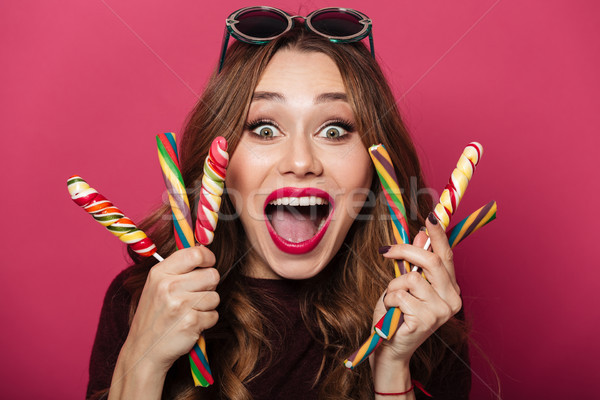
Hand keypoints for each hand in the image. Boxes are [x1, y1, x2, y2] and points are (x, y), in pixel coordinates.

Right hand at [120, 246, 219, 375]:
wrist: (143, 350)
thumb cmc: (154, 316)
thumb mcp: (156, 285)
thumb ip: (178, 269)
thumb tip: (205, 252)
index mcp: (160, 273)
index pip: (196, 254)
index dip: (208, 258)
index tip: (208, 264)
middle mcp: (169, 286)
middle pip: (212, 275)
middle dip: (209, 286)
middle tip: (195, 295)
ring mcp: (180, 305)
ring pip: (215, 296)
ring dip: (207, 306)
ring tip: (190, 312)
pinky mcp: (190, 323)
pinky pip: (214, 315)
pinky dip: (206, 321)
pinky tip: (191, 324)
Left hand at [371, 214, 461, 370]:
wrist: (390, 348)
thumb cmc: (397, 315)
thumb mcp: (404, 284)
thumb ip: (414, 262)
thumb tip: (420, 234)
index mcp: (450, 288)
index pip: (447, 255)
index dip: (438, 234)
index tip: (431, 216)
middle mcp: (452, 299)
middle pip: (432, 261)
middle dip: (405, 251)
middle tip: (385, 250)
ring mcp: (441, 311)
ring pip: (411, 278)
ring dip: (393, 287)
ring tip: (392, 302)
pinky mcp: (426, 320)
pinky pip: (400, 295)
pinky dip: (389, 301)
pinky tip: (392, 314)